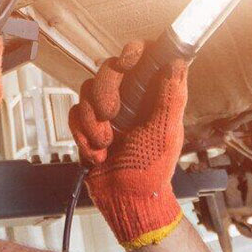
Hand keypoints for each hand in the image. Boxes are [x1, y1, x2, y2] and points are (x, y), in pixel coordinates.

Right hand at [68, 41, 188, 249]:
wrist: (126, 201)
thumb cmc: (153, 171)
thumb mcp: (166, 133)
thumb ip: (171, 97)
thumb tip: (177, 63)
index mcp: (152, 96)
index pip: (143, 58)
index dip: (134, 51)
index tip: (129, 59)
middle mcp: (129, 100)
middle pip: (108, 69)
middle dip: (105, 92)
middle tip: (111, 115)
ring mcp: (106, 113)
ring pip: (86, 92)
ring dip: (93, 122)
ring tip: (107, 145)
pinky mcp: (87, 127)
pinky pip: (74, 115)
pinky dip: (83, 136)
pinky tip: (98, 154)